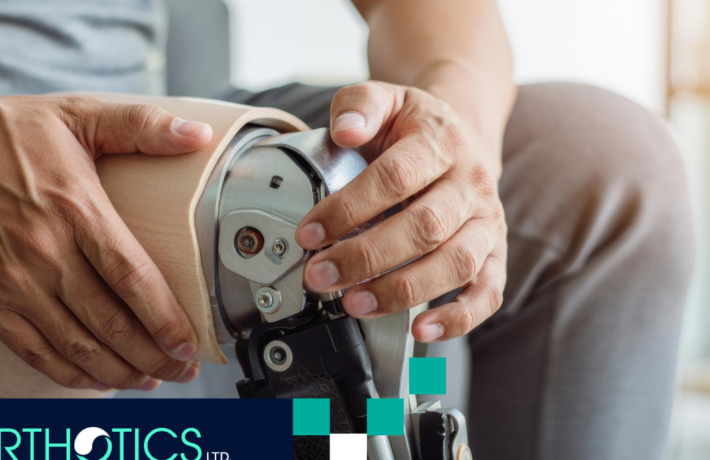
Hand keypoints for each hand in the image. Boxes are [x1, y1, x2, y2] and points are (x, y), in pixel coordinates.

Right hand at [0, 78, 211, 389]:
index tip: (189, 343)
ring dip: (118, 372)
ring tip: (149, 380)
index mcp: (75, 208)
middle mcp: (44, 252)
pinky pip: (30, 350)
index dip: (165, 319)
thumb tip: (199, 134)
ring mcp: (10, 281)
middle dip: (154, 356)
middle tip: (182, 370)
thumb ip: (141, 125)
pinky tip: (93, 378)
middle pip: (111, 323)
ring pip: (75, 345)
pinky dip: (66, 373)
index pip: (131, 277)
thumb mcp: (74, 114)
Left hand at [295, 81, 506, 342]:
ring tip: (354, 304)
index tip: (310, 232)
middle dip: (366, 257)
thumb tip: (344, 129)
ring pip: (455, 263)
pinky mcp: (494, 253)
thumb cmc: (413, 126)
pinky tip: (421, 330)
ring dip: (402, 290)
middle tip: (321, 275)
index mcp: (441, 142)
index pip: (395, 177)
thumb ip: (359, 105)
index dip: (349, 207)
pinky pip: (487, 292)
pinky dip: (457, 317)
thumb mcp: (385, 99)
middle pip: (424, 226)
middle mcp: (471, 183)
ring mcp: (486, 221)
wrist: (461, 132)